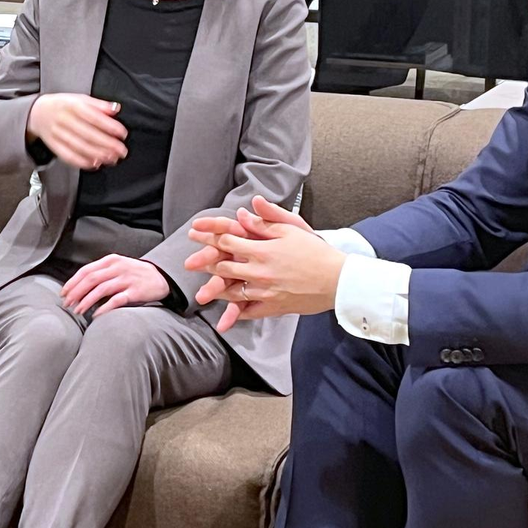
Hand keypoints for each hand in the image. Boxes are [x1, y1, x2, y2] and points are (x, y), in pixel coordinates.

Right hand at [27, 93, 127, 170]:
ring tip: (112, 158)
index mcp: (72, 105)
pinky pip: (68, 156)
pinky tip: (95, 163)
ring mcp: (57, 134)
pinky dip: (82, 162)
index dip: (110, 126)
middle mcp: (64, 119)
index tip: (122, 134)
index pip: (94, 117)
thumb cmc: (63, 105)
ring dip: (98, 155)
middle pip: (88, 134)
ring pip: (80, 147)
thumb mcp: (80, 98)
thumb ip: (99, 104)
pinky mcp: (54, 146)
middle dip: (107, 144)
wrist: (37, 112)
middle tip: (121, 150)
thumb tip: (116, 109)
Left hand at [60, 253, 168, 317]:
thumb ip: (101, 272)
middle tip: (67, 304)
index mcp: (111, 261)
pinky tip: (96, 315)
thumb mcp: (117, 267)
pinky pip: (116, 300)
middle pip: (91, 279)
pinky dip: (104, 307)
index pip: (86, 270)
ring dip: (87, 301)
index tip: (63, 293)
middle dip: (76, 292)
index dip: (72, 282)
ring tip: (78, 311)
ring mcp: (127, 279)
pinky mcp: (135, 291)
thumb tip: (79, 286)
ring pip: (101, 289)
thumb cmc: (135, 274)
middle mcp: (118, 268)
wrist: (161, 277)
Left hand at [185, 196, 340, 331]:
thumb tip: (245, 211)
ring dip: (215, 290)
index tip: (195, 232)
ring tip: (202, 290)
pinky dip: (235, 314)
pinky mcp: (272, 308)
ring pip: (231, 292)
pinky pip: (248, 312)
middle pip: (223, 267)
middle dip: (204, 262)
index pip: (227, 241)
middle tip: (189, 262)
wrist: (337, 280)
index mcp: (262, 249)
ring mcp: (264, 292)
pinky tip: (225, 316)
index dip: (208, 235)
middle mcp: (259, 271)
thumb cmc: (316, 251)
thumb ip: (266, 219)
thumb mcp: (292, 228)